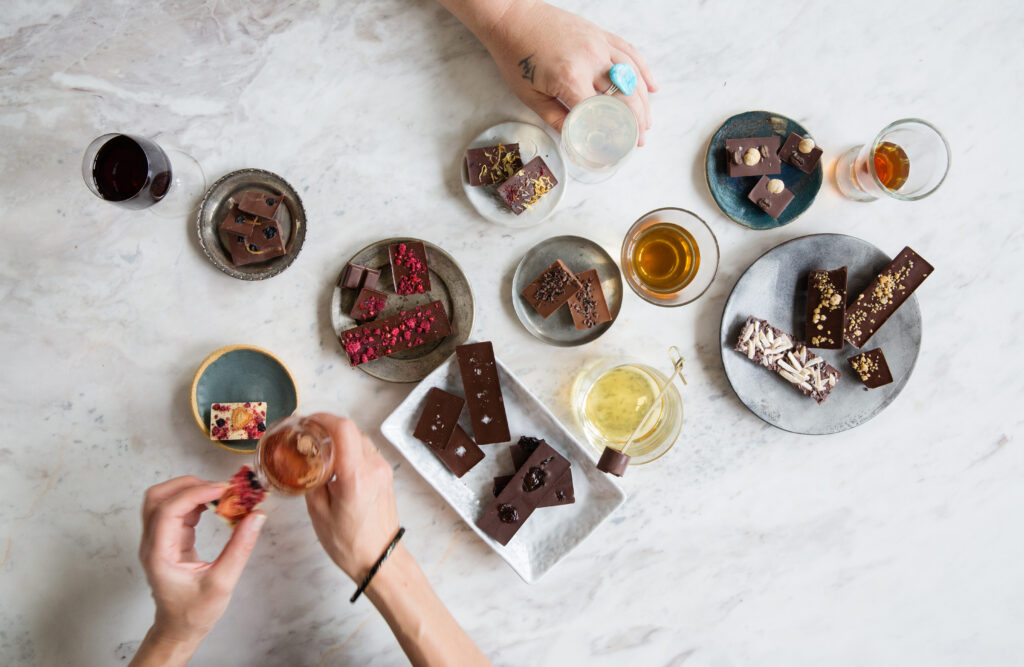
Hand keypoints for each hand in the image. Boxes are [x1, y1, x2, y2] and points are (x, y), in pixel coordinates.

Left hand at [137, 476, 264, 647]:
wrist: (178, 629)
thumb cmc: (194, 612)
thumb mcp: (222, 582)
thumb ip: (240, 547)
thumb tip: (257, 517)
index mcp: (159, 554)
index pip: (169, 510)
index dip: (196, 493)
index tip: (224, 490)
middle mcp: (152, 543)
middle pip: (158, 497)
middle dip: (188, 485)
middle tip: (219, 488)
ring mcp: (157, 540)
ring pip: (164, 500)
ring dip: (190, 490)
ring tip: (220, 495)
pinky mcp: (168, 540)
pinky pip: (175, 510)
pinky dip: (195, 502)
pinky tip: (215, 506)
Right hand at [305, 414, 399, 580]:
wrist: (380, 558)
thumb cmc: (349, 543)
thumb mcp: (318, 513)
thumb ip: (311, 482)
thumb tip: (305, 462)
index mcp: (355, 476)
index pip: (343, 429)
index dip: (323, 418)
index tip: (307, 422)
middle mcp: (373, 468)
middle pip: (351, 429)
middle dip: (328, 427)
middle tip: (308, 436)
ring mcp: (383, 470)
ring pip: (360, 438)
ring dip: (340, 438)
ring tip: (320, 450)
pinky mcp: (386, 475)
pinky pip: (367, 451)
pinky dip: (351, 449)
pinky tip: (337, 462)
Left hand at [482, 0, 656, 144]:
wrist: (513, 18)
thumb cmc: (516, 58)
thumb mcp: (531, 97)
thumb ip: (556, 118)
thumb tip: (576, 138)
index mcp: (570, 79)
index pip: (601, 113)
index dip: (613, 133)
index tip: (620, 149)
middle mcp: (591, 60)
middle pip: (624, 96)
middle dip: (636, 122)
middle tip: (639, 140)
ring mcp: (599, 44)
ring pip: (632, 75)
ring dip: (644, 100)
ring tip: (647, 120)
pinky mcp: (600, 34)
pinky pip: (629, 52)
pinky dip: (643, 70)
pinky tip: (652, 86)